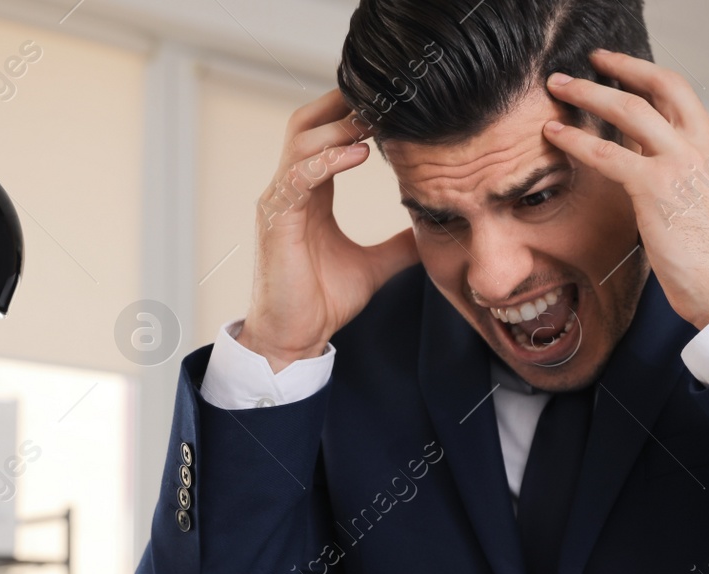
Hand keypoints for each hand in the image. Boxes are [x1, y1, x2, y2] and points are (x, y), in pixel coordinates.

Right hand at [243, 90, 418, 371]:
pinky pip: (299, 176)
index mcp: (312, 194)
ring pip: (302, 140)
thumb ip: (399, 244)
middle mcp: (292, 189)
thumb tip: (431, 231)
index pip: (327, 136)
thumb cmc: (322, 301)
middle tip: (385, 98)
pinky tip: (359, 153)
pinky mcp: (277, 220)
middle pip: (308, 123)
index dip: (355, 115)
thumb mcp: (374, 265)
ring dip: (339, 127)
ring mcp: (280, 201)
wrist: (295, 339)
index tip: (394, 107)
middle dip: (342, 105)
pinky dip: (327, 159)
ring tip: (375, 119)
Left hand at [542, 51, 708, 330]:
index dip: (649, 79)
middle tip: (592, 62)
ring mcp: (681, 163)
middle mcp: (705, 146)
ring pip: (630, 109)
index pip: (683, 98)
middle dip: (623, 67)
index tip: (625, 72)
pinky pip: (607, 152)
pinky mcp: (656, 187)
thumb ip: (683, 178)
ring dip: (589, 93)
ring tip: (558, 87)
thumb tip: (645, 164)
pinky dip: (575, 139)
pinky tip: (554, 135)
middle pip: (662, 85)